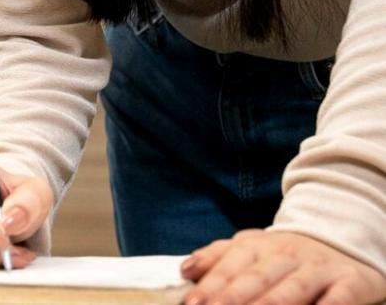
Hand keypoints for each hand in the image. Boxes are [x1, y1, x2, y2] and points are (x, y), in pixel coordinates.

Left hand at [181, 229, 385, 304]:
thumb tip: (186, 269)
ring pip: (293, 289)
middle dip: (232, 299)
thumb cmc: (285, 255)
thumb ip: (218, 257)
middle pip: (257, 279)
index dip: (210, 286)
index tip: (191, 304)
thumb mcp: (250, 248)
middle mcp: (286, 255)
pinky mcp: (351, 282)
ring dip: (272, 304)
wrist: (343, 238)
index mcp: (257, 247)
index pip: (230, 267)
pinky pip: (339, 298)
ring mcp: (319, 269)